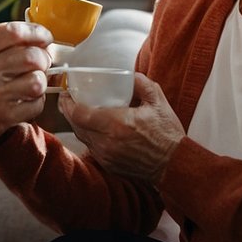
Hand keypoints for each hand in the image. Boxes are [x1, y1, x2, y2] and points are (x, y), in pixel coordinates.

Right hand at [0, 21, 50, 176]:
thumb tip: (19, 36)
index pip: (13, 32)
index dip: (35, 31)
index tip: (44, 36)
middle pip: (31, 55)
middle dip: (43, 57)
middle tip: (43, 61)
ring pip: (37, 81)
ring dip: (41, 81)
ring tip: (34, 83)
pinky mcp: (1, 118)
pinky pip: (34, 105)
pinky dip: (36, 103)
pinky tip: (27, 102)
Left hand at [60, 73, 183, 183]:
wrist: (174, 164)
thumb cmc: (167, 134)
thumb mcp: (158, 101)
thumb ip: (141, 84)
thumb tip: (129, 76)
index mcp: (117, 124)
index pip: (80, 114)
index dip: (68, 104)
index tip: (67, 93)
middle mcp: (107, 142)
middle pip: (76, 126)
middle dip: (68, 112)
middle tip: (68, 99)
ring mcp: (107, 156)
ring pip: (82, 138)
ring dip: (78, 124)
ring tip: (78, 111)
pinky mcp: (109, 165)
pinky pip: (92, 148)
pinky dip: (89, 136)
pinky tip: (94, 128)